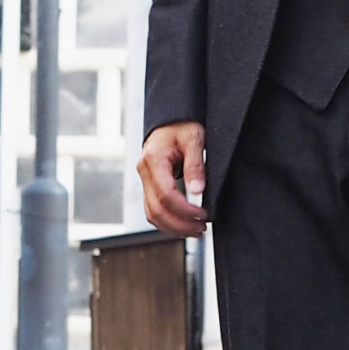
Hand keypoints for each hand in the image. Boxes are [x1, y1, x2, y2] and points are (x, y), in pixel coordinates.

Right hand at [139, 122, 208, 238]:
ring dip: (173, 228)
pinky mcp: (149, 185)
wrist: (171, 119)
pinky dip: (168, 222)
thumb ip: (195, 165)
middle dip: (180, 224)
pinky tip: (184, 225)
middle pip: (156, 210)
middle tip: (201, 229)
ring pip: (151, 214)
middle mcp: (144, 171)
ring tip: (196, 231)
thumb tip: (197, 190)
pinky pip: (153, 210)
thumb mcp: (194, 139)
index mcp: (154, 159)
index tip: (203, 215)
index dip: (185, 210)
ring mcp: (144, 179)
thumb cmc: (183, 125)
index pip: (166, 194)